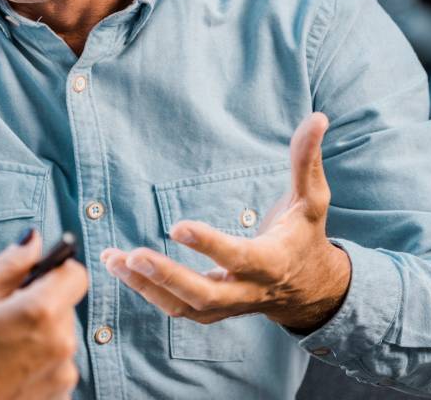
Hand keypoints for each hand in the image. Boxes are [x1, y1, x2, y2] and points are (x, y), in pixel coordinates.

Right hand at [0, 230, 87, 399]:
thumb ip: (10, 264)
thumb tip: (32, 240)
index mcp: (42, 310)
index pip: (75, 274)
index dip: (55, 271)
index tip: (33, 279)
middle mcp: (62, 340)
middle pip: (65, 306)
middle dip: (40, 304)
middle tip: (3, 317)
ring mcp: (63, 370)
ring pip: (59, 335)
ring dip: (39, 334)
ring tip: (3, 346)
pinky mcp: (60, 392)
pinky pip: (56, 363)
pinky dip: (38, 361)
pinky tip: (9, 367)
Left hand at [102, 112, 351, 331]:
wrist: (310, 289)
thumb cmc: (305, 236)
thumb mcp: (312, 200)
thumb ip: (307, 161)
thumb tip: (318, 118)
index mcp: (271, 262)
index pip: (238, 257)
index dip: (209, 244)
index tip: (177, 226)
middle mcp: (247, 290)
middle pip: (204, 294)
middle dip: (166, 277)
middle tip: (133, 254)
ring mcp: (228, 306)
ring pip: (183, 307)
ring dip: (146, 286)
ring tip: (112, 260)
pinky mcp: (212, 311)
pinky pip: (176, 309)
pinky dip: (146, 291)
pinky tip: (121, 268)